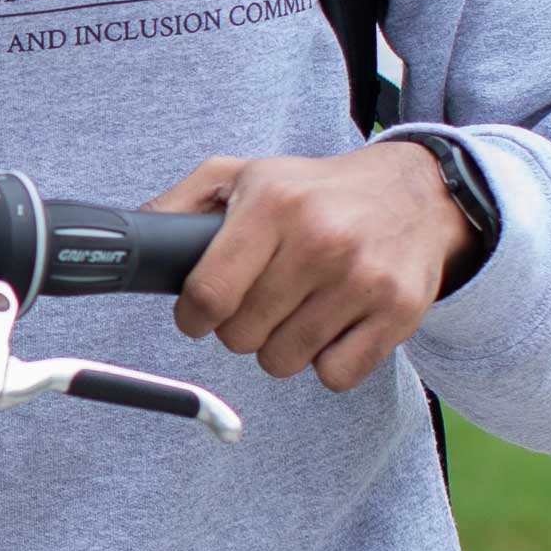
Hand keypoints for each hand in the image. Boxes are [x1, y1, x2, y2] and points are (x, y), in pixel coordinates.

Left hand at [146, 143, 484, 393]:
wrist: (417, 194)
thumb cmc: (317, 191)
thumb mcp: (246, 175)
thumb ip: (182, 205)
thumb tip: (133, 239)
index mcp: (274, 204)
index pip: (208, 295)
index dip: (193, 316)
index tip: (200, 312)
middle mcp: (320, 240)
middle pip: (241, 336)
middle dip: (240, 326)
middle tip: (261, 299)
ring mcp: (363, 279)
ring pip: (283, 361)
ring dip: (281, 345)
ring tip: (299, 307)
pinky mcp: (398, 312)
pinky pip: (334, 375)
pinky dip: (327, 361)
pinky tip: (333, 324)